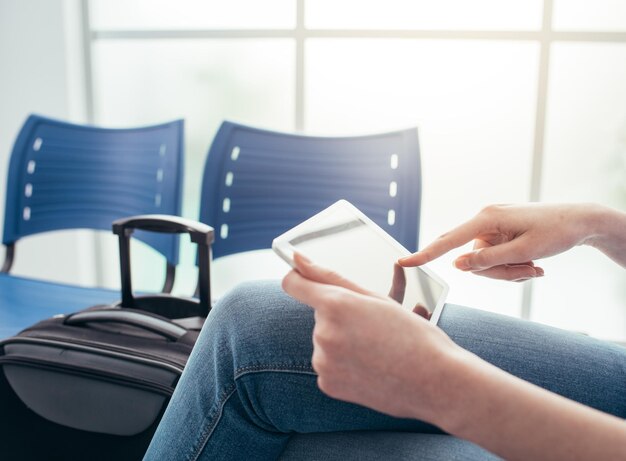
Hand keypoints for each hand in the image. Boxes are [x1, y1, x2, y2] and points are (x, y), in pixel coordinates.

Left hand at [282, 253, 462, 421]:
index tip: (304, 278)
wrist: (435, 382)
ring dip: (343, 341)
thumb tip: (297, 260)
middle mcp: (324, 333)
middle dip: (340, 317)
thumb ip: (330, 277)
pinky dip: (344, 364)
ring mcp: (324, 362)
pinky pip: (328, 364)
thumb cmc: (412, 334)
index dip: (299, 278)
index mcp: (336, 305)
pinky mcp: (327, 383)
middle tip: (374, 328)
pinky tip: (369, 367)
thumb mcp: (376, 298)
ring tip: (376, 350)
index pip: (293, 284)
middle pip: (320, 315)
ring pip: (325, 340)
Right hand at [399, 203, 602, 280]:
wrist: (581, 221)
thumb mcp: (524, 251)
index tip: (404, 263)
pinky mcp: (498, 235)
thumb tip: (456, 265)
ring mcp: (491, 228)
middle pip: (470, 258)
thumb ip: (488, 260)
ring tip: (535, 268)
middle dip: (496, 272)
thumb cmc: (556, 232)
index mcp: (487, 218)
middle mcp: (485, 220)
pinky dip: (511, 268)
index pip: (448, 240)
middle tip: (530, 272)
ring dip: (509, 272)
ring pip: (484, 263)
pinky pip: (494, 259)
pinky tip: (532, 265)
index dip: (425, 254)